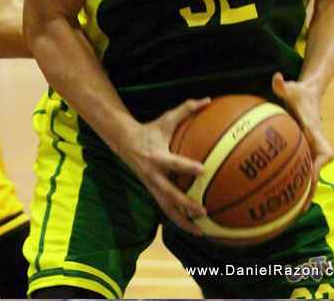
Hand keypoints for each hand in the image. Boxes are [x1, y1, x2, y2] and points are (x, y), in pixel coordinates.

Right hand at [118, 98, 210, 234]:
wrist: (125, 143)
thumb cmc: (150, 130)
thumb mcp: (166, 119)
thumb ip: (186, 109)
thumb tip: (208, 100)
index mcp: (157, 156)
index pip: (173, 163)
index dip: (186, 167)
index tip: (202, 170)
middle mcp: (154, 175)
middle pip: (170, 194)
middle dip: (186, 204)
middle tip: (204, 210)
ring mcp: (152, 186)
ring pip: (167, 209)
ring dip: (183, 221)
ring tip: (201, 232)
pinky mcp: (152, 193)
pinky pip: (166, 210)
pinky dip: (179, 220)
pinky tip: (194, 229)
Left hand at [272, 72, 333, 208]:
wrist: (309, 94)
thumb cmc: (298, 93)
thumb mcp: (291, 88)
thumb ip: (283, 85)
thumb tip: (276, 78)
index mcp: (314, 132)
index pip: (323, 153)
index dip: (318, 167)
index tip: (310, 179)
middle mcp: (316, 143)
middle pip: (319, 171)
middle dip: (311, 188)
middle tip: (300, 207)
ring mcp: (311, 149)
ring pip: (312, 174)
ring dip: (304, 192)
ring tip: (291, 211)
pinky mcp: (304, 151)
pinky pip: (302, 169)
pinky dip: (295, 182)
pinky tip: (280, 194)